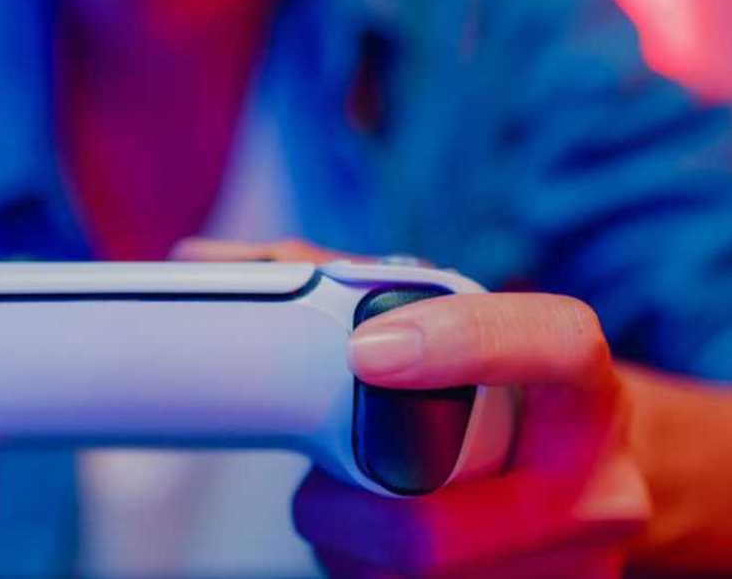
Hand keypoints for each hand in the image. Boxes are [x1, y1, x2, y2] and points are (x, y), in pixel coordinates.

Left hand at [173, 237, 650, 577]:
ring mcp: (575, 567)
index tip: (363, 351)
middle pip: (433, 528)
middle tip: (315, 484)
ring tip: (354, 514)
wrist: (592, 478)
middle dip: (338, 514)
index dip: (460, 345)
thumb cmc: (501, 393)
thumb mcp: (451, 332)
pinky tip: (379, 553)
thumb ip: (340, 285)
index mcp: (582, 388)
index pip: (552, 348)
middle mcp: (598, 486)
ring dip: (347, 554)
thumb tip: (209, 260)